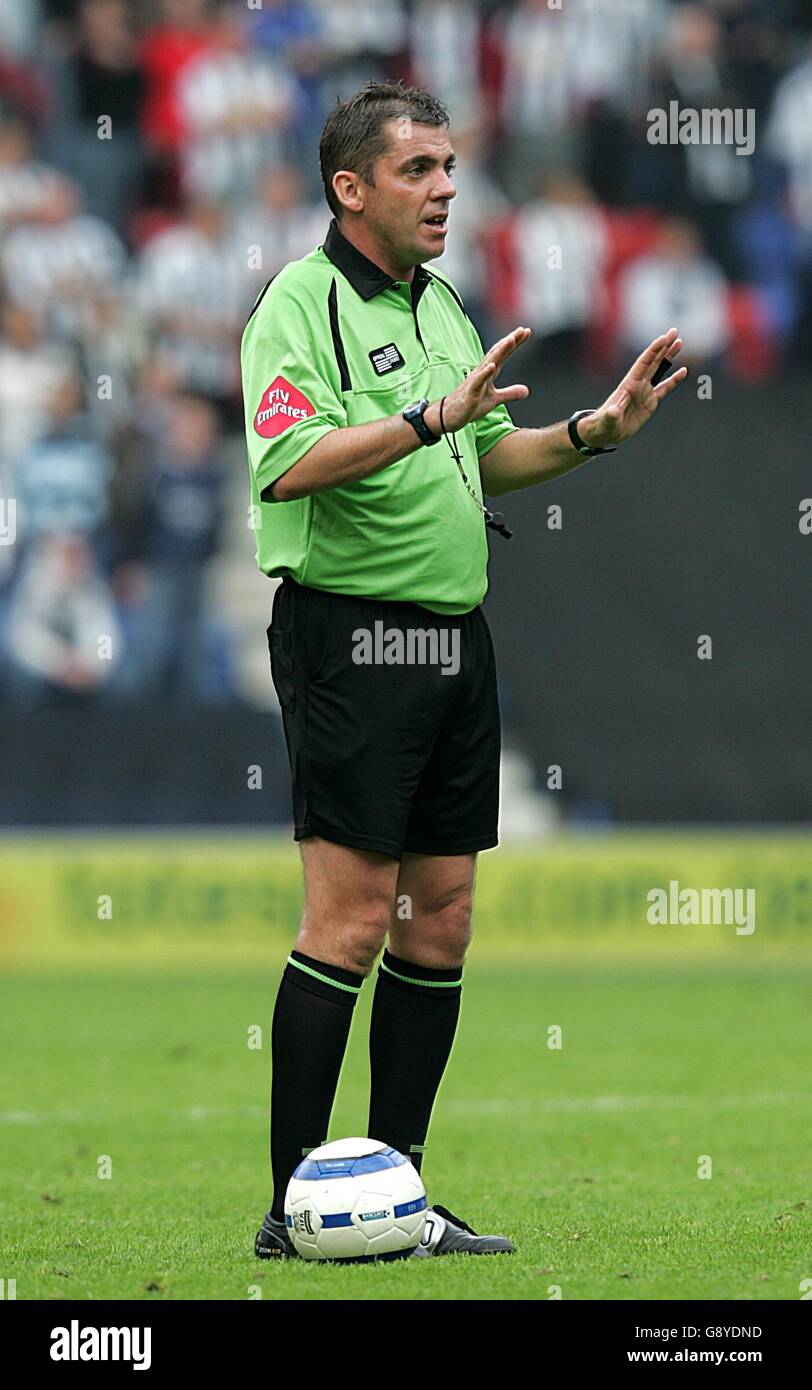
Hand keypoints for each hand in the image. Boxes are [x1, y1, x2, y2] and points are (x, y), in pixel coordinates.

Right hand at [426, 326, 531, 434]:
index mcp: (489, 372)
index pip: (503, 354)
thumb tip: (527, 391)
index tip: (526, 331)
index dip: (515, 343)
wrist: (450, 415)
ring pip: (489, 362)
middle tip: (523, 330)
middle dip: (509, 341)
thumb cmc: (471, 405)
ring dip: (500, 351)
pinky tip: (492, 366)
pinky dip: (485, 373)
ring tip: (511, 340)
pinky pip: (478, 381)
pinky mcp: (470, 392)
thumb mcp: (495, 399)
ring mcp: (476, 380)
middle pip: (497, 353)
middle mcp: (482, 372)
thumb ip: (510, 393)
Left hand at [578, 328, 687, 449]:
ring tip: (680, 343)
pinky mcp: (650, 402)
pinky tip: (683, 371)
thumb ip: (611, 415)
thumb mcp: (608, 420)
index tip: (664, 338)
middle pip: (653, 361)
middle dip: (664, 346)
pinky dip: (674, 380)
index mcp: (629, 384)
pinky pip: (664, 388)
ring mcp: (645, 392)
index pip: (643, 363)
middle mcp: (638, 385)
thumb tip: (613, 411)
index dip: (653, 350)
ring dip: (669, 357)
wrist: (606, 432)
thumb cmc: (603, 425)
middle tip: (674, 332)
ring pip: (659, 370)